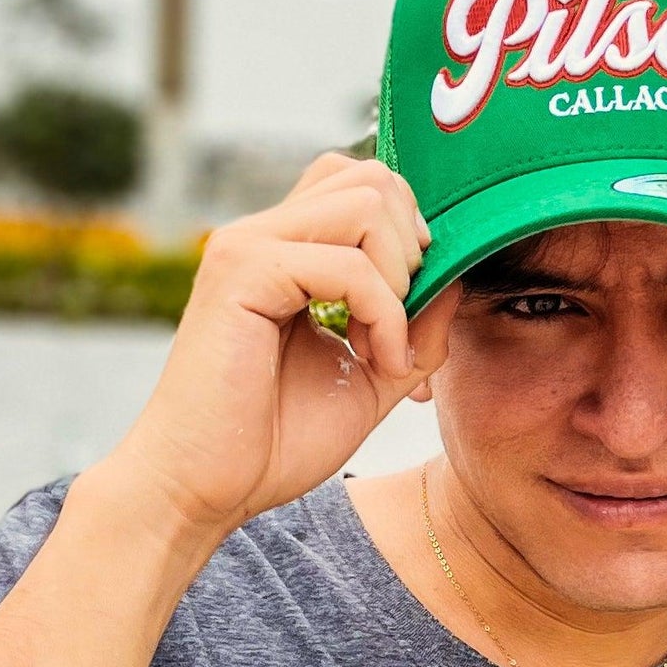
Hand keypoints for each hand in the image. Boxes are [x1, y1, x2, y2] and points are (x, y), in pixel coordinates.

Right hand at [102, 154, 457, 540]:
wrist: (206, 489)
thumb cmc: (274, 439)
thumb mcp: (374, 373)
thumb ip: (419, 322)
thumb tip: (460, 272)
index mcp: (287, 248)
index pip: (365, 182)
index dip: (409, 235)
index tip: (410, 310)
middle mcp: (263, 233)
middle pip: (374, 177)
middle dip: (412, 248)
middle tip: (398, 322)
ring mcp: (247, 245)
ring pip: (367, 203)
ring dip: (400, 280)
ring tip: (383, 346)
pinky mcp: (242, 272)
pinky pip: (350, 264)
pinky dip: (384, 315)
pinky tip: (374, 361)